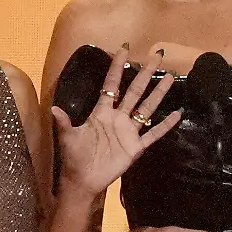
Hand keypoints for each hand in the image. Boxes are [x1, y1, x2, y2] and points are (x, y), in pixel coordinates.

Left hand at [52, 45, 182, 196]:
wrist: (83, 181)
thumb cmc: (74, 158)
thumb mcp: (67, 138)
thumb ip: (63, 122)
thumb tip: (54, 108)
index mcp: (102, 112)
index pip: (112, 85)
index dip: (117, 67)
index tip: (124, 49)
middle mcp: (118, 118)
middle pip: (135, 91)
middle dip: (145, 73)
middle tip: (156, 56)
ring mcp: (129, 132)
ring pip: (147, 108)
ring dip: (158, 93)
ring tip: (170, 77)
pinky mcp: (136, 147)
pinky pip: (153, 134)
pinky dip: (165, 125)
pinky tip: (177, 114)